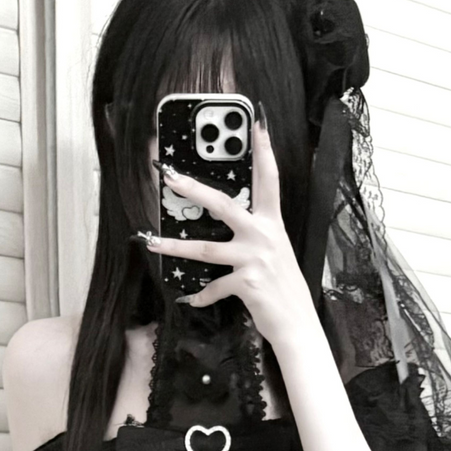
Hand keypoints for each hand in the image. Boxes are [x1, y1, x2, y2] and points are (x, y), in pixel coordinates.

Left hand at [144, 117, 317, 350]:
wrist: (298, 326)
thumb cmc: (285, 290)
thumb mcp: (276, 255)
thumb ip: (257, 236)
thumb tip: (233, 225)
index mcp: (273, 225)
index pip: (269, 180)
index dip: (264, 151)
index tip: (258, 123)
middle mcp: (264, 237)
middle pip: (223, 205)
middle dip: (193, 189)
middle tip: (169, 176)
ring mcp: (255, 260)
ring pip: (206, 249)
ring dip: (175, 247)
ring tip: (152, 242)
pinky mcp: (247, 284)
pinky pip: (214, 287)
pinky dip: (201, 295)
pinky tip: (189, 298)